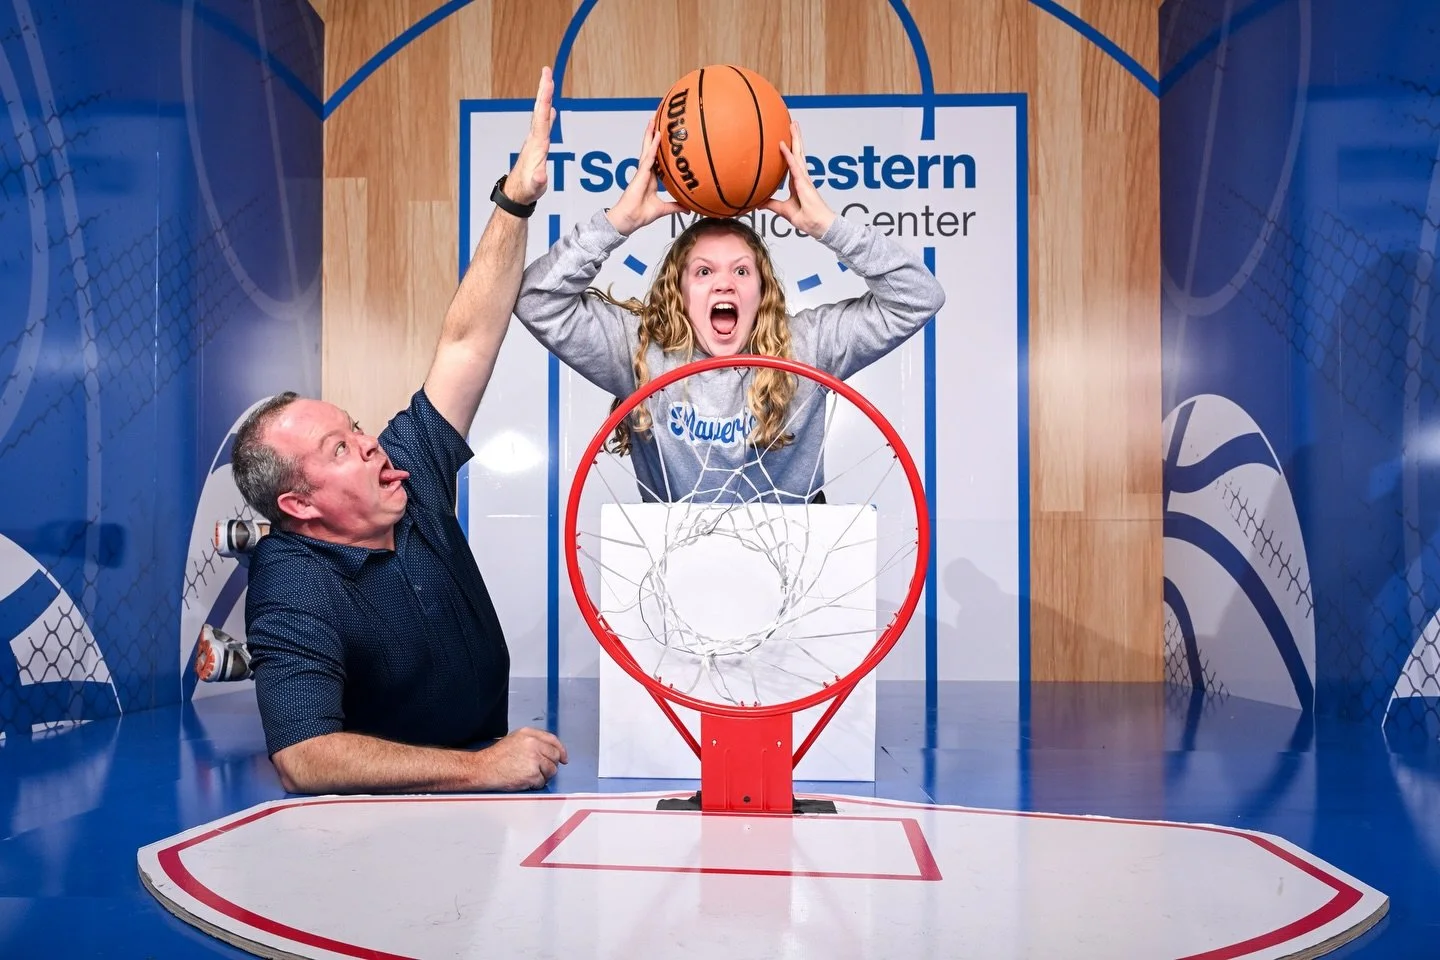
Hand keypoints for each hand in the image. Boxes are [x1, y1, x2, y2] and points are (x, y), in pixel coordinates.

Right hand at [474, 727, 567, 790]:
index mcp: (529, 734)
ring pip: (551, 770)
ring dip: (543, 775)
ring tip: (529, 775)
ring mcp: (533, 760)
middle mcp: (533, 744)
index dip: (561, 750)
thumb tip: (549, 750)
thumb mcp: (515, 739)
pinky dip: (535, 784)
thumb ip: (532, 741)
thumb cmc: (497, 756)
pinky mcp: (532, 774)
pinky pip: (542, 782)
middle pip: (555, 756)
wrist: (484, 768)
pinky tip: (525, 781)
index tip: (564, 758)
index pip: (553, 740)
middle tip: (541, 770)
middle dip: (550, 765)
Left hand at [503, 66, 554, 205]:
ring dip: (544, 98)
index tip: (547, 81)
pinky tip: (551, 109)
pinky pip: (544, 124)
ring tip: (548, 82)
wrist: (518, 193)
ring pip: (541, 114)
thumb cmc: (527, 189)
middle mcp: (535, 138)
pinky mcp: (537, 145)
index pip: (542, 117)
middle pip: (540, 110)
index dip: (545, 98)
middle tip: (546, 71)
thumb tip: (541, 174)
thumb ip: (538, 180)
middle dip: (544, 90)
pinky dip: (547, 113)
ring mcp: (535, 140)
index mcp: (537, 144)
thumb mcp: (534, 187)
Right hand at [605, 119, 684, 235]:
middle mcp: (645, 173)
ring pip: (646, 149)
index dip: (658, 148)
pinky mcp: (640, 174)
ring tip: (653, 121)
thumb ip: (675, 206)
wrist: (631, 219)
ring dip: (650, 135)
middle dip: (651, 136)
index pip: (655, 159)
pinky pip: (648, 157)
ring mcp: (642, 172)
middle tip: (655, 121)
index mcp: (650, 179)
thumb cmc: (641, 214)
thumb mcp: (664, 209)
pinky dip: (652, 146)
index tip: (663, 138)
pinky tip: (656, 136)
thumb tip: (688, 208)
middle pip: (649, 150)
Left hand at [763, 121, 834, 236]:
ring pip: (798, 154)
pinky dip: (788, 155)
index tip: (786, 138)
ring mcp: (804, 178)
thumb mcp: (783, 210)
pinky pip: (794, 166)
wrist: (817, 225)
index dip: (789, 150)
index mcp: (798, 182)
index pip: (793, 161)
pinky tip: (782, 145)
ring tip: (793, 125)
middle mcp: (802, 176)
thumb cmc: (806, 218)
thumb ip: (772, 204)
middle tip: (792, 123)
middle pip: (798, 153)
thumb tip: (759, 203)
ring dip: (795, 139)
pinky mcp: (803, 183)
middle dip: (795, 138)